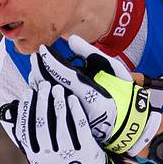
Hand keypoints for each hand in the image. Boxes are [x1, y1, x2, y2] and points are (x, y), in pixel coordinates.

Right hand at [0, 78, 116, 163]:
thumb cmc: (59, 160)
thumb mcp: (42, 154)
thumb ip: (31, 136)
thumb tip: (16, 108)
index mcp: (36, 159)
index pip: (26, 131)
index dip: (26, 110)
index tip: (28, 92)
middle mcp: (50, 159)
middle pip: (42, 127)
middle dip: (42, 103)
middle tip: (44, 86)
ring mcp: (69, 157)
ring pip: (61, 127)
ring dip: (58, 106)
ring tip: (57, 89)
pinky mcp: (86, 153)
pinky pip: (80, 129)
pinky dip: (76, 112)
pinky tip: (72, 99)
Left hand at [36, 34, 159, 156]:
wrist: (128, 120)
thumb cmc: (120, 91)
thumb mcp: (111, 68)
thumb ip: (90, 53)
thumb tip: (70, 39)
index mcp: (92, 95)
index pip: (64, 75)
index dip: (50, 61)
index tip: (42, 49)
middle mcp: (81, 109)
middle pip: (53, 88)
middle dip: (40, 70)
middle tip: (34, 57)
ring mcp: (73, 118)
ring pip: (49, 99)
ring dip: (39, 83)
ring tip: (35, 69)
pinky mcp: (70, 124)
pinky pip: (51, 107)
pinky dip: (44, 95)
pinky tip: (39, 85)